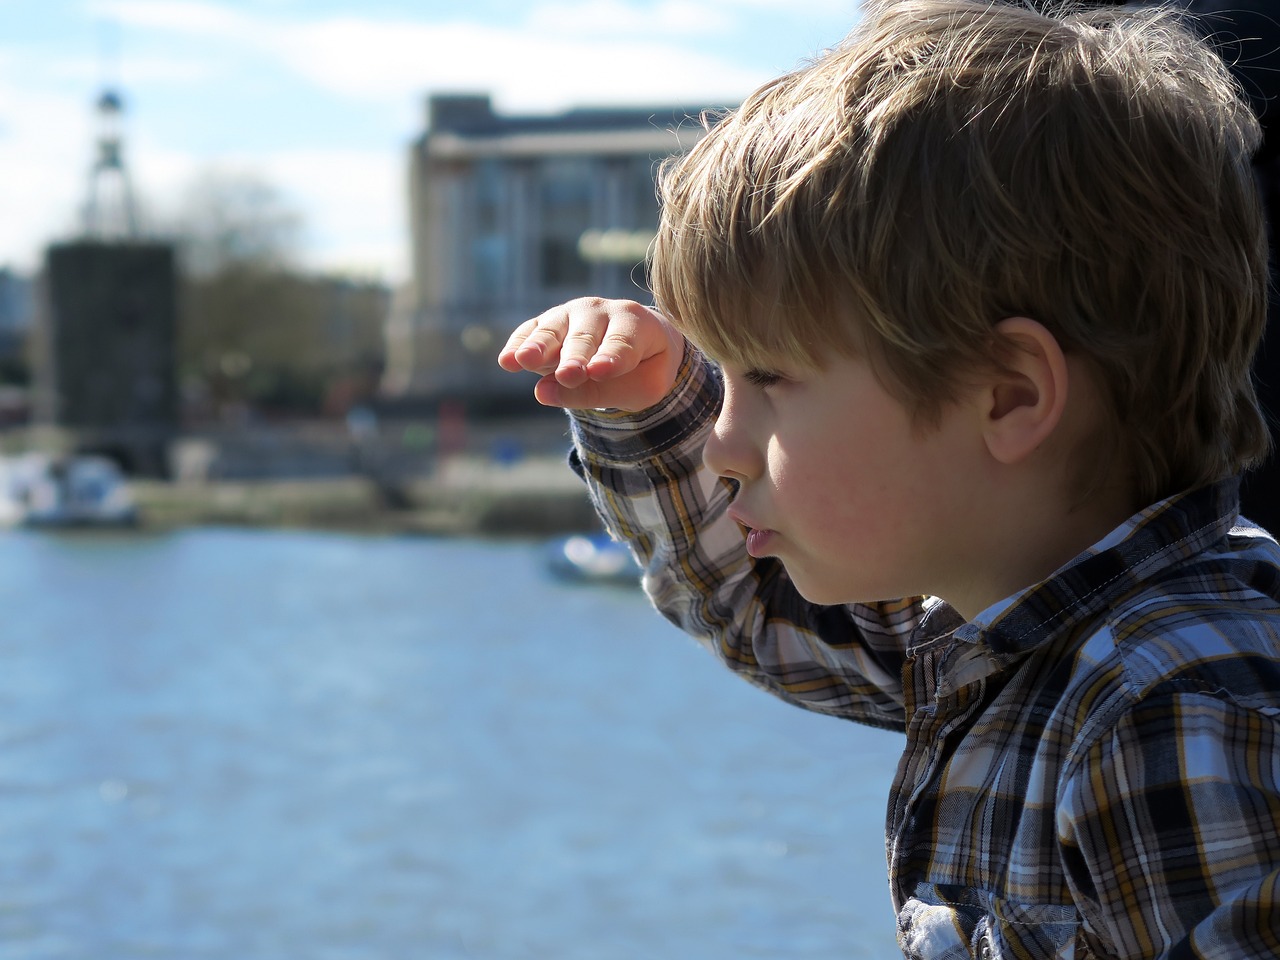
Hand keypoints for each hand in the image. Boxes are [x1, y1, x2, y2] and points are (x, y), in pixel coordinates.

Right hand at [497, 298, 686, 410]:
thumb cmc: (642, 369)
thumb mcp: (638, 388)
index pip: (624, 342)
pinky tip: (507, 359)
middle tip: (568, 375)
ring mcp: (571, 313)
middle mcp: (601, 311)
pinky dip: (519, 344)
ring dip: (539, 346)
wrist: (635, 345)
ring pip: (554, 330)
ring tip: (524, 361)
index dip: (612, 357)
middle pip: (585, 336)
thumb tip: (542, 393)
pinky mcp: (547, 322)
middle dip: (575, 356)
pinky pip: (530, 331)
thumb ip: (598, 393)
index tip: (600, 372)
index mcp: (635, 322)